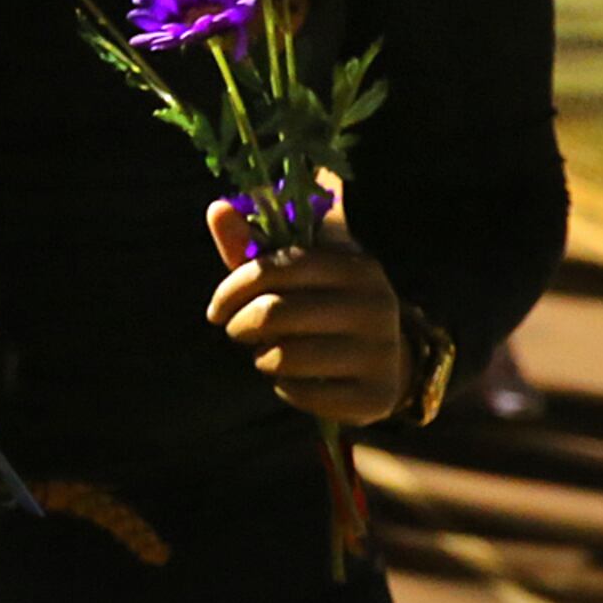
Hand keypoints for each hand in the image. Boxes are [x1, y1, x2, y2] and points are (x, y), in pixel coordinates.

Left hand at [206, 201, 409, 422]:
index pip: (273, 268)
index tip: (218, 309)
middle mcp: (375, 304)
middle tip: (238, 332)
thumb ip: (252, 244)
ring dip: (263, 359)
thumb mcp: (293, 272)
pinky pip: (303, 394)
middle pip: (273, 314)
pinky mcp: (376, 395)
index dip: (231, 290)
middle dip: (240, 326)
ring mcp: (381, 351)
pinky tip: (296, 380)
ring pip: (285, 358)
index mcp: (354, 264)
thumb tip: (217, 207)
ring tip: (270, 355)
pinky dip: (286, 389)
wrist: (385, 360)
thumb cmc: (322, 306)